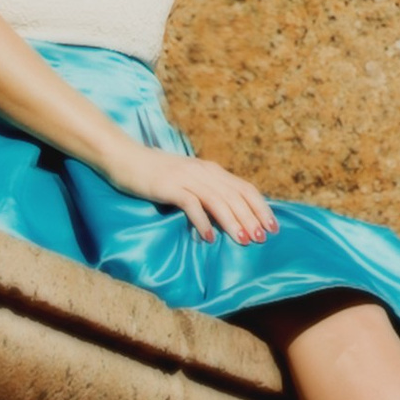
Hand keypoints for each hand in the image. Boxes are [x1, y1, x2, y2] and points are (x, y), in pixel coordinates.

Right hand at [109, 140, 277, 246]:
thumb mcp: (188, 181)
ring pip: (218, 200)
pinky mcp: (169, 186)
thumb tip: (227, 216)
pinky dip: (202, 220)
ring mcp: (187, 178)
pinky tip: (208, 237)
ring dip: (233, 221)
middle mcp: (204, 172)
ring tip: (243, 240)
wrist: (126, 158)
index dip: (261, 207)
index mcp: (212, 171)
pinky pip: (191, 204)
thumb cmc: (157, 175)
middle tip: (262, 238)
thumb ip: (206, 193)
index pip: (245, 188)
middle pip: (236, 195)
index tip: (273, 227)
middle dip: (252, 217)